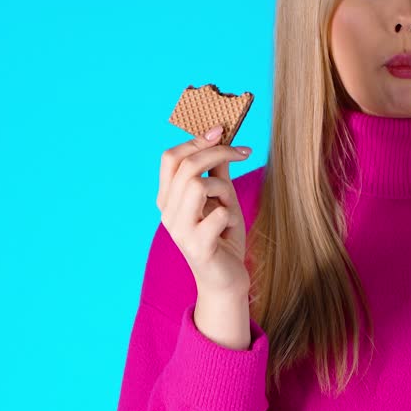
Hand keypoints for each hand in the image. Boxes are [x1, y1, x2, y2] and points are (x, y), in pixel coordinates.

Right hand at [156, 125, 252, 298]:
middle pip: (186, 166)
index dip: (195, 140)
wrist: (226, 280)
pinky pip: (219, 214)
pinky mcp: (196, 247)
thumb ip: (217, 171)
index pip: (170, 158)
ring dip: (223, 189)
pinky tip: (229, 230)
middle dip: (218, 152)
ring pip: (198, 185)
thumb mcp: (221, 198)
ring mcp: (179, 231)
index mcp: (168, 199)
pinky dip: (231, 216)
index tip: (221, 130)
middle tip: (243, 152)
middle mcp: (167, 213)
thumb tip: (219, 137)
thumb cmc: (223, 237)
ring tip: (229, 206)